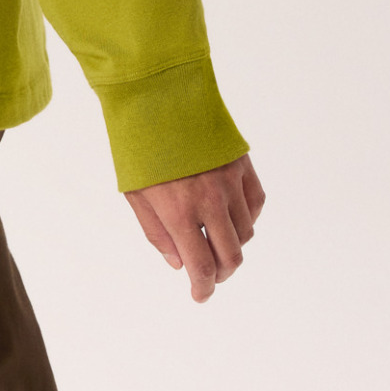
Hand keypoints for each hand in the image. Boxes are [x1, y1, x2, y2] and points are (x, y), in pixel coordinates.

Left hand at [124, 153, 265, 302]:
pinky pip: (255, 204)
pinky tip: (230, 216)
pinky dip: (247, 218)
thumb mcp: (134, 193)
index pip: (203, 266)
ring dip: (232, 245)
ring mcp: (230, 181)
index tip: (199, 295)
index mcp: (179, 210)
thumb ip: (157, 233)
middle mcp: (210, 199)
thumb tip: (178, 263)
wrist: (156, 95)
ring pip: (245, 232)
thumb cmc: (139, 145)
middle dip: (221, 273)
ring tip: (214, 240)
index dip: (203, 288)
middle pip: (231, 256)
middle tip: (209, 274)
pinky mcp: (242, 164)